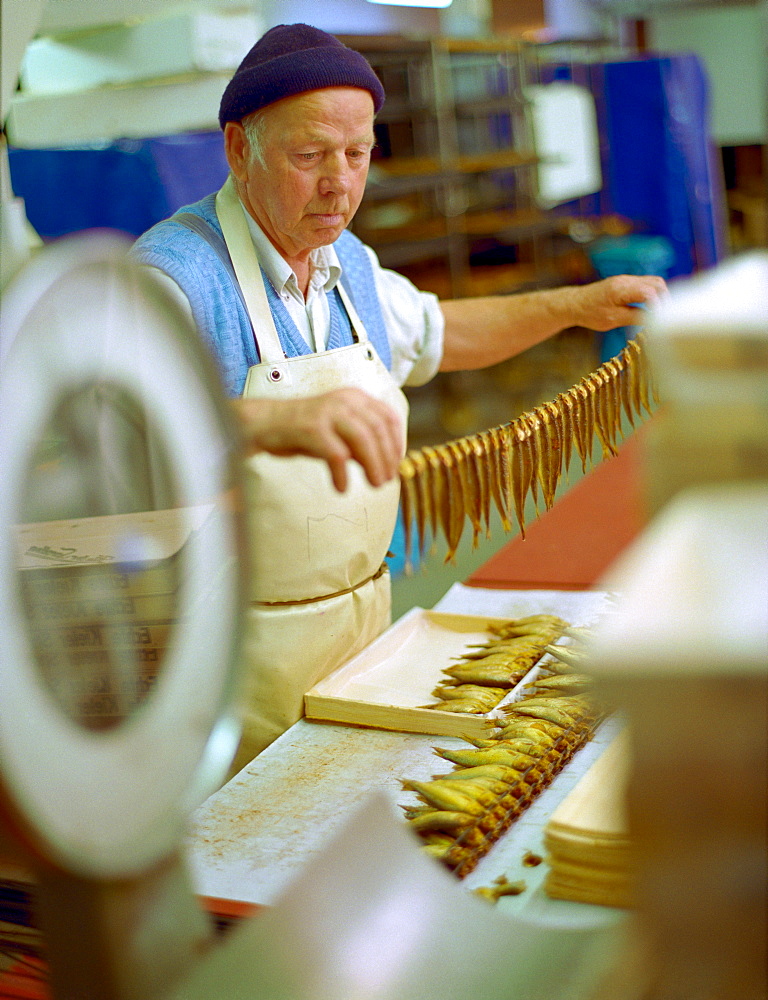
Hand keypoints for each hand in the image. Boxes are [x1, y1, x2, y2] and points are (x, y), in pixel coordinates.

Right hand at [232, 388, 403, 491]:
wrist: (264, 424)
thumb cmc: (304, 431)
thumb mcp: (339, 432)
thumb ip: (361, 443)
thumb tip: (387, 464)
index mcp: (354, 397)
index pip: (388, 417)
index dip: (397, 442)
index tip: (397, 463)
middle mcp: (344, 400)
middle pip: (378, 429)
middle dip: (387, 458)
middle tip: (386, 480)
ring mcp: (327, 412)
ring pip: (363, 439)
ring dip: (373, 465)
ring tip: (375, 484)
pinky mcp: (311, 428)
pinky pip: (336, 455)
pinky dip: (342, 474)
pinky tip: (341, 487)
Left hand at [570, 274, 668, 331]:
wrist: (575, 303)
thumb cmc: (590, 313)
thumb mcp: (613, 319)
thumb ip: (635, 318)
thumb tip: (656, 321)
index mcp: (621, 288)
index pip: (650, 293)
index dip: (660, 306)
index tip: (663, 321)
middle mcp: (626, 280)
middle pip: (656, 283)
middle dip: (665, 299)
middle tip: (668, 317)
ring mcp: (627, 279)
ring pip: (653, 282)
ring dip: (661, 295)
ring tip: (662, 313)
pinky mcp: (626, 282)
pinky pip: (646, 284)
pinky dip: (653, 294)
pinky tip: (653, 307)